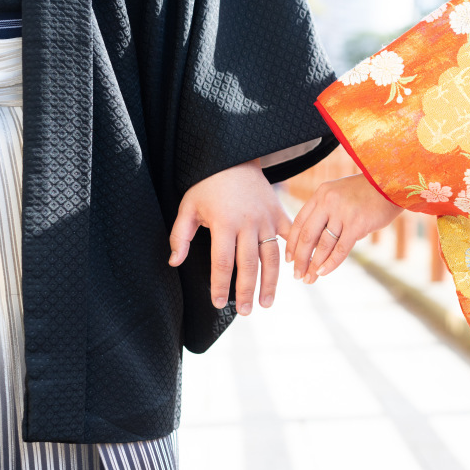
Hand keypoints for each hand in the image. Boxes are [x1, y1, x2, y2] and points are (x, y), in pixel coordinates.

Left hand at [169, 159, 290, 314]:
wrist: (234, 157)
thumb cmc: (207, 184)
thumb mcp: (188, 206)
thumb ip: (179, 236)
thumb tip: (174, 263)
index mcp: (224, 223)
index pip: (222, 262)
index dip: (220, 285)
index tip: (218, 303)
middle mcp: (248, 223)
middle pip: (249, 265)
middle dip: (246, 291)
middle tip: (245, 312)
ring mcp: (267, 219)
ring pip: (271, 257)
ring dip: (270, 282)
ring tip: (266, 303)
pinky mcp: (280, 214)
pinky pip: (290, 236)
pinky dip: (295, 253)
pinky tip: (295, 273)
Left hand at [286, 174, 403, 283]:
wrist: (392, 184)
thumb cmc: (366, 192)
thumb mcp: (339, 194)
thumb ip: (326, 212)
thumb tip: (314, 243)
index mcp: (321, 194)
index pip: (299, 222)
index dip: (292, 243)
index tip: (289, 259)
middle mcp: (328, 201)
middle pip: (307, 236)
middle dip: (300, 259)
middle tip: (296, 275)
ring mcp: (343, 212)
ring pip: (323, 245)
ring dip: (314, 265)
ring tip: (309, 279)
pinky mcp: (358, 224)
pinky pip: (340, 249)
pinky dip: (330, 263)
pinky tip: (323, 273)